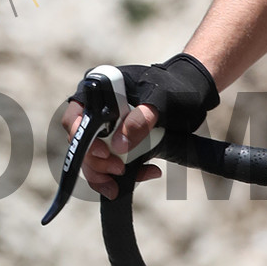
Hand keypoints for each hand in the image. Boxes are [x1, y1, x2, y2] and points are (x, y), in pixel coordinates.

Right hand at [64, 54, 218, 201]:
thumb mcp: (160, 99)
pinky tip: (149, 172)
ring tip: (134, 178)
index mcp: (98, 91)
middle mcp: (97, 111)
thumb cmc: (173, 87)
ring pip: (96, 159)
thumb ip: (140, 119)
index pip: (74, 118)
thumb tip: (118, 146)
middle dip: (98, 163)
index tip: (104, 153)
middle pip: (82, 144)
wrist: (192, 93)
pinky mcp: (121, 145)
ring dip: (109, 174)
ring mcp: (108, 130)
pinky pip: (115, 164)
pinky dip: (129, 174)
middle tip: (119, 169)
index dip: (82, 139)